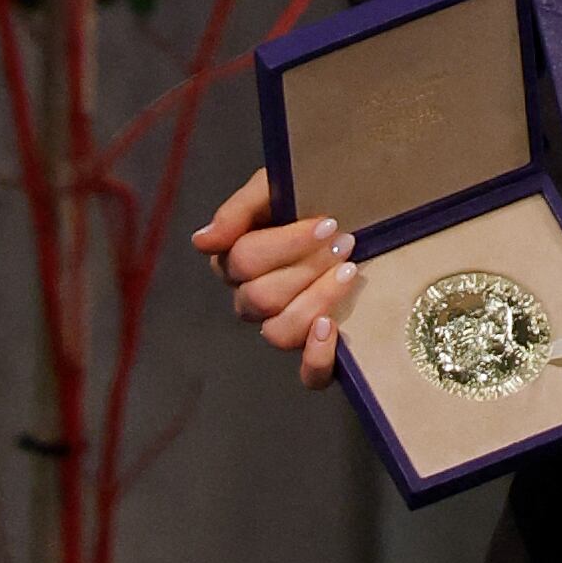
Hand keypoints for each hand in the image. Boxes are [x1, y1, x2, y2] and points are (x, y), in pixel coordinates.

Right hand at [190, 167, 357, 390]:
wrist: (359, 208)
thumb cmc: (313, 198)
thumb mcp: (276, 187)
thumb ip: (240, 209)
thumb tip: (202, 241)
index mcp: (238, 262)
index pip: (243, 261)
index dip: (286, 244)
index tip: (329, 223)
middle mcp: (253, 300)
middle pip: (260, 297)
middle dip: (306, 267)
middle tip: (346, 242)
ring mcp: (284, 326)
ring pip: (279, 332)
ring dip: (315, 301)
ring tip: (348, 272)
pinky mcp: (318, 351)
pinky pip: (311, 375)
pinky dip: (317, 358)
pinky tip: (331, 330)